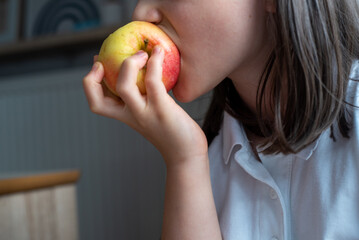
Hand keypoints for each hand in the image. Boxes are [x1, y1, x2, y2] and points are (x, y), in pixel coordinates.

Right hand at [83, 46, 207, 166]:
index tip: (99, 65)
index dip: (90, 84)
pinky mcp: (162, 110)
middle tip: (102, 60)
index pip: (97, 104)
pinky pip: (153, 82)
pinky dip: (154, 63)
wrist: (187, 153)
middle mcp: (131, 116)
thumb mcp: (152, 114)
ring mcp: (145, 114)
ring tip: (140, 53)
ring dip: (128, 64)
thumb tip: (147, 73)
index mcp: (126, 117)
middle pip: (98, 102)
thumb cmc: (173, 131)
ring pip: (124, 88)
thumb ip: (145, 99)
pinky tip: (160, 52)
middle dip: (92, 78)